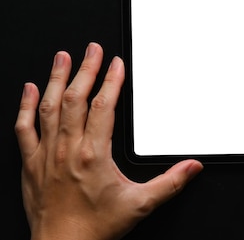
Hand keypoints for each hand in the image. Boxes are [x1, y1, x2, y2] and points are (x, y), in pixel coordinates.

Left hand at [15, 43, 203, 239]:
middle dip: (85, 69)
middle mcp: (67, 150)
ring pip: (49, 107)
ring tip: (62, 57)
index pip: (104, 106)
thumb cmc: (94, 228)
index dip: (111, 80)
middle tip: (92, 48)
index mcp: (93, 154)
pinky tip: (29, 90)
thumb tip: (193, 167)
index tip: (115, 63)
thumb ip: (170, 183)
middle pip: (76, 99)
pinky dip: (26, 106)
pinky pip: (25, 128)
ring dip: (56, 79)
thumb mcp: (140, 205)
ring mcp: (46, 155)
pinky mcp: (30, 164)